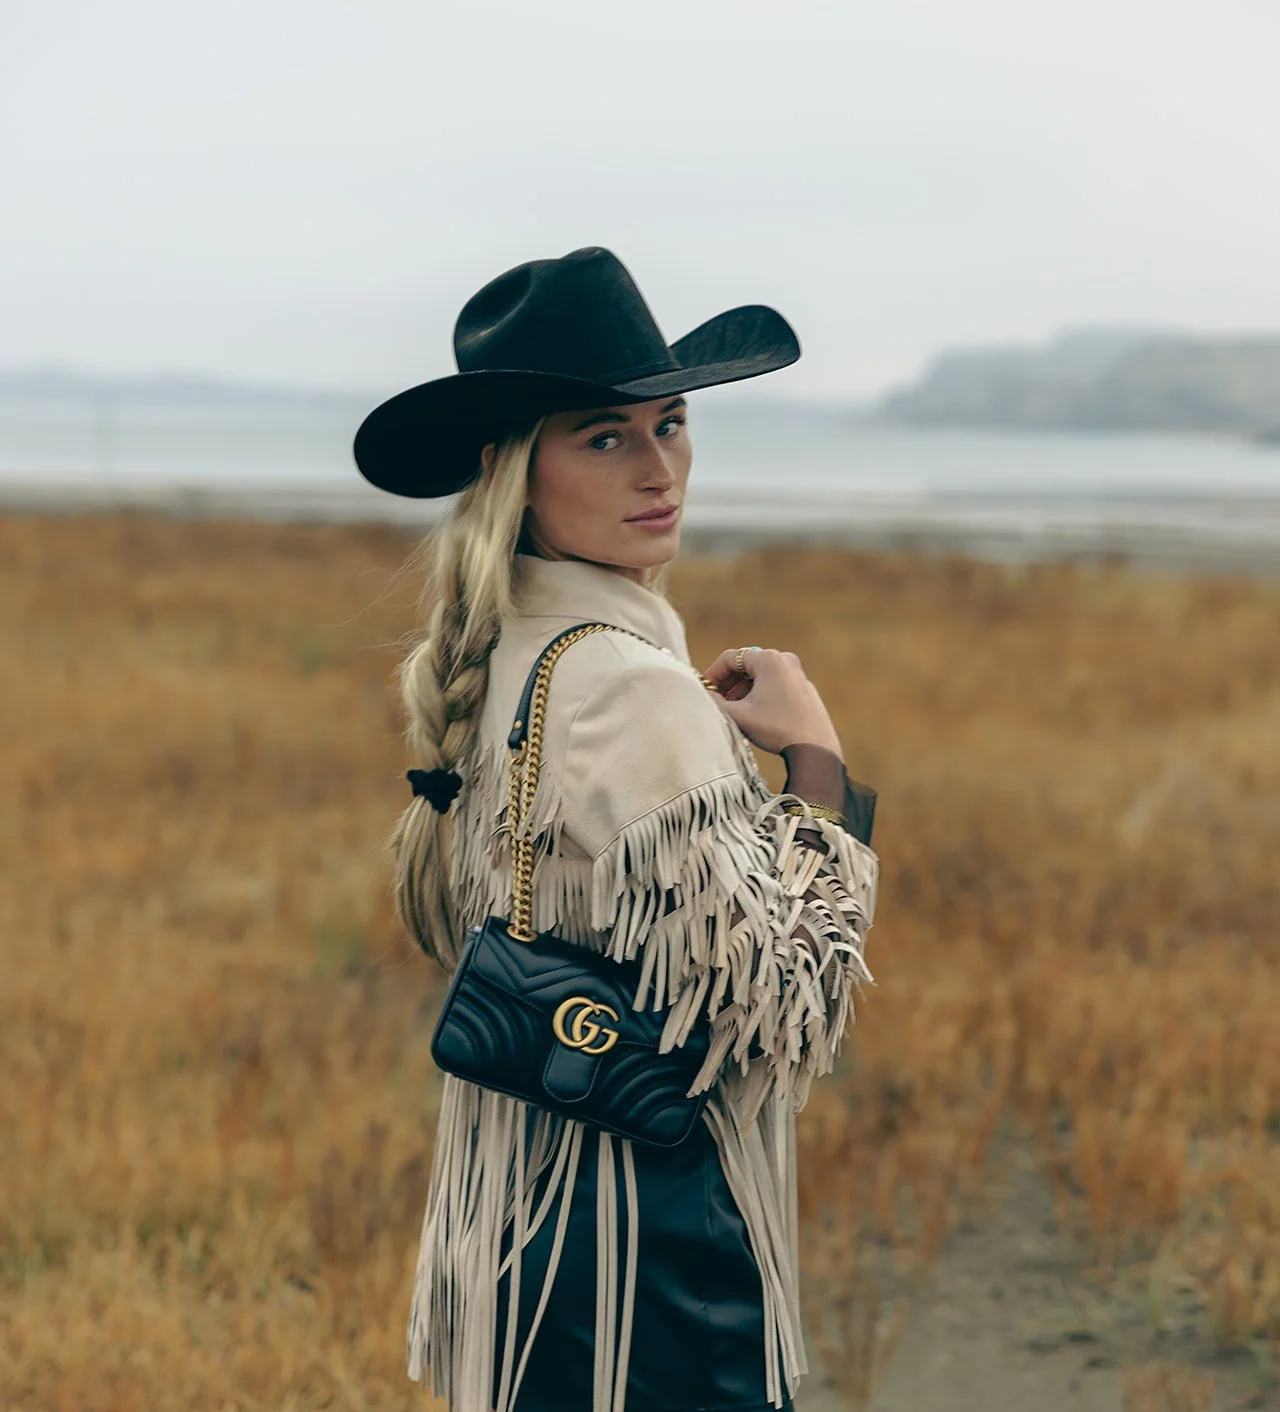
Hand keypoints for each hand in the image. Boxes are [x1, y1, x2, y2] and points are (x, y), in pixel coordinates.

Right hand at [702, 648, 843, 757]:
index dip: (712, 674)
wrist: (815, 749)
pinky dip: (761, 695)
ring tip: (736, 712)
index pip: (730, 658)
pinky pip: (776, 685)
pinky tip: (756, 716)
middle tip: (719, 703)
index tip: (705, 692)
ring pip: (761, 676)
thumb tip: (703, 694)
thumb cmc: (776, 729)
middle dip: (729, 684)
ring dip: (744, 690)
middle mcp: (786, 660)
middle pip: (746, 665)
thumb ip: (714, 701)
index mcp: (769, 660)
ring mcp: (798, 674)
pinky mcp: (805, 690)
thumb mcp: (738, 715)